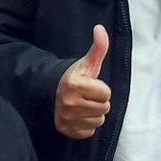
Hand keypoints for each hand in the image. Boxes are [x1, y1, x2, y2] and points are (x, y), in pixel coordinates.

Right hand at [54, 25, 111, 139]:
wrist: (54, 94)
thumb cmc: (76, 78)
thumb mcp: (87, 63)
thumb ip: (98, 48)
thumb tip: (100, 28)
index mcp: (75, 84)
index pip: (106, 94)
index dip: (102, 89)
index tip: (91, 87)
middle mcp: (69, 103)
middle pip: (104, 109)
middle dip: (99, 102)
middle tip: (88, 97)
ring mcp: (67, 118)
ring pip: (98, 121)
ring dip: (94, 114)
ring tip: (84, 106)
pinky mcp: (67, 130)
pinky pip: (89, 132)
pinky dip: (87, 125)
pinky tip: (79, 116)